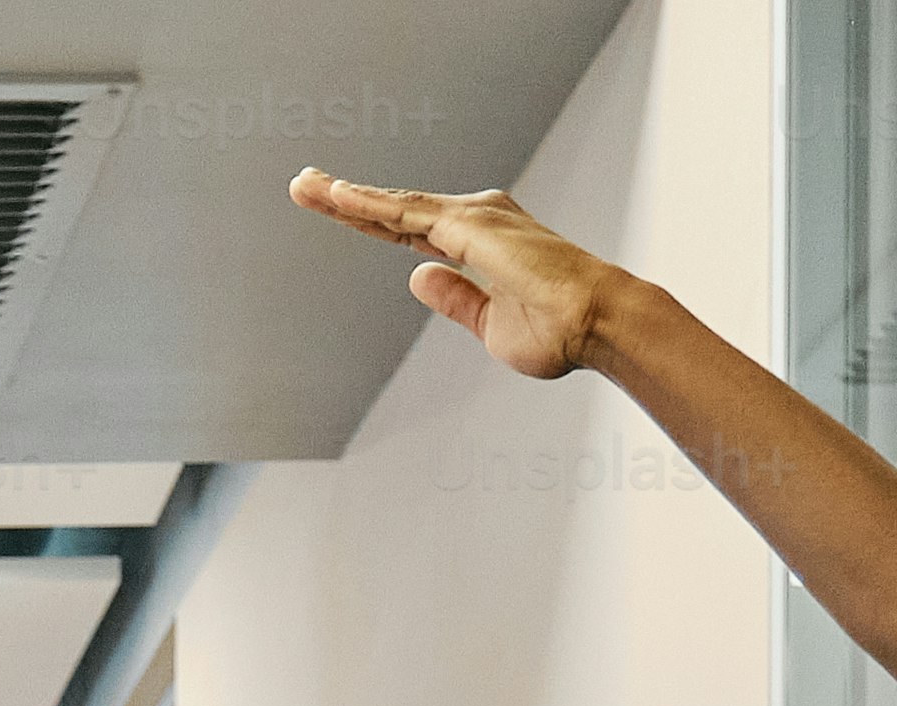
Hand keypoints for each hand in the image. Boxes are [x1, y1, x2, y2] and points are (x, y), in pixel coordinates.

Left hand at [288, 174, 621, 380]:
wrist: (593, 324)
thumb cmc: (557, 330)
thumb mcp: (489, 323)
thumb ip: (454, 299)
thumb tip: (417, 277)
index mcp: (479, 244)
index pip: (409, 231)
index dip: (371, 221)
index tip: (337, 211)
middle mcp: (474, 221)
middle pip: (396, 210)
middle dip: (347, 199)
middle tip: (303, 185)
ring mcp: (472, 218)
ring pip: (395, 205)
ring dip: (347, 196)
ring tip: (304, 186)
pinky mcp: (469, 225)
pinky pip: (408, 213)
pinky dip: (371, 203)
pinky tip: (338, 196)